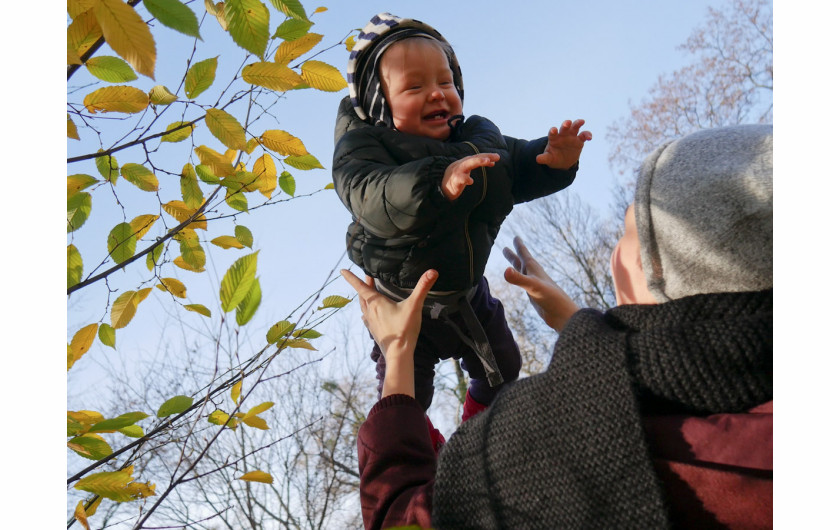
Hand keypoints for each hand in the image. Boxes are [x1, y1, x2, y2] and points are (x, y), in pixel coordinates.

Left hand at [340, 269, 438, 397]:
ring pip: (363, 307)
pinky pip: (366, 318)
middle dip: (363, 285)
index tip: (342, 270)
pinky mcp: (374, 331)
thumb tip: (433, 271)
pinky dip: (366, 312)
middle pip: (362, 295)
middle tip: (366, 277)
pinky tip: (366, 315)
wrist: (398, 353)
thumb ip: (423, 288)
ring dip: (363, 298)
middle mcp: (370, 311)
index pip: (360, 286)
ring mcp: (371, 322)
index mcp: (376, 303)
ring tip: (366, 294)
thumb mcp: (414, 306)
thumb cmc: (404, 329)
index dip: (351, 278)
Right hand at [442, 153, 500, 200]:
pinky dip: (465, 179)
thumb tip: (492, 162)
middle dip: (485, 157)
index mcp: (463, 163)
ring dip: (477, 161)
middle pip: (473, 158)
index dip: (486, 156)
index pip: (476, 157)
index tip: (497, 158)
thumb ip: (476, 166)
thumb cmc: (455, 181)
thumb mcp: (466, 172)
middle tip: (496, 157)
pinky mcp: (453, 181)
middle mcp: (459, 165)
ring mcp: (456, 172)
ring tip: (487, 161)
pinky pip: (459, 179)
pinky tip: (471, 182)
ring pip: (467, 164)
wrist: (441, 191)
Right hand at [502, 237, 578, 332]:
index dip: (519, 245)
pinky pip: (523, 283)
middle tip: (505, 248)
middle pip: (521, 261)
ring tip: (510, 262)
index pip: (524, 254)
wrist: (562, 315)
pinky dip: (518, 280)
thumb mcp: (533, 286)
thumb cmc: (551, 298)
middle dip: (514, 254)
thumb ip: (519, 279)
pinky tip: (520, 282)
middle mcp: (534, 275)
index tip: (515, 236)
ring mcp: (534, 285)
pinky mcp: (534, 295)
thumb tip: (505, 271)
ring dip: (516, 266)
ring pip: (522, 272)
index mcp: (534, 269)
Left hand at [535, 119, 592, 169]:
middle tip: (567, 123)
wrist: (563, 161)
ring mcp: (571, 136)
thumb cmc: (553, 157)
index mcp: (554, 138)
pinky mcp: (579, 140)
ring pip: (575, 127)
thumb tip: (537, 159)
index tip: (553, 130)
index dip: (553, 131)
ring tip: (581, 121)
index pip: (553, 133)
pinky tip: (589, 137)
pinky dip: (587, 134)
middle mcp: (563, 135)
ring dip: (577, 123)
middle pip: (564, 127)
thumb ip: (544, 158)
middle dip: (566, 124)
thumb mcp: (549, 158)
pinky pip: (584, 135)